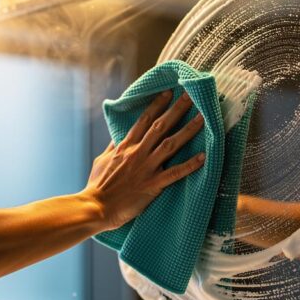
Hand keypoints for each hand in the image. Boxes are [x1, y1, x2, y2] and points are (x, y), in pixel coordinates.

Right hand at [82, 90, 205, 230]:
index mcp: (125, 146)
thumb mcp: (102, 160)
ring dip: (187, 130)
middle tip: (191, 95)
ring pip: (170, 144)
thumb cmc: (97, 185)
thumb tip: (119, 136)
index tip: (168, 92)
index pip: (143, 120)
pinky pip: (175, 173)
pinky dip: (189, 165)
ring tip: (202, 118)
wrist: (96, 207)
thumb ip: (114, 147)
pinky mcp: (152, 185)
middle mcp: (137, 153)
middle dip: (176, 109)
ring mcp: (146, 168)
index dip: (157, 105)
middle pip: (160, 126)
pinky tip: (203, 157)